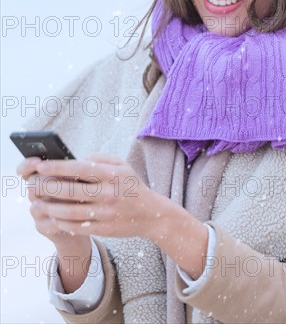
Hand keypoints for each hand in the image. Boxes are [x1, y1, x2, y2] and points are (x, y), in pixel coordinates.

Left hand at [21, 154, 157, 239]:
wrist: (151, 214)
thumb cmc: (131, 186)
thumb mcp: (121, 165)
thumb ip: (99, 159)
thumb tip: (75, 160)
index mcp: (112, 175)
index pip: (80, 168)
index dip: (58, 167)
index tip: (40, 166)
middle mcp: (108, 193)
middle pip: (71, 190)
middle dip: (47, 187)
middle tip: (32, 185)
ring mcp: (106, 213)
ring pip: (70, 211)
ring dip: (50, 208)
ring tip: (37, 203)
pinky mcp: (104, 229)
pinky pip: (77, 226)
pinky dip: (61, 222)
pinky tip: (52, 217)